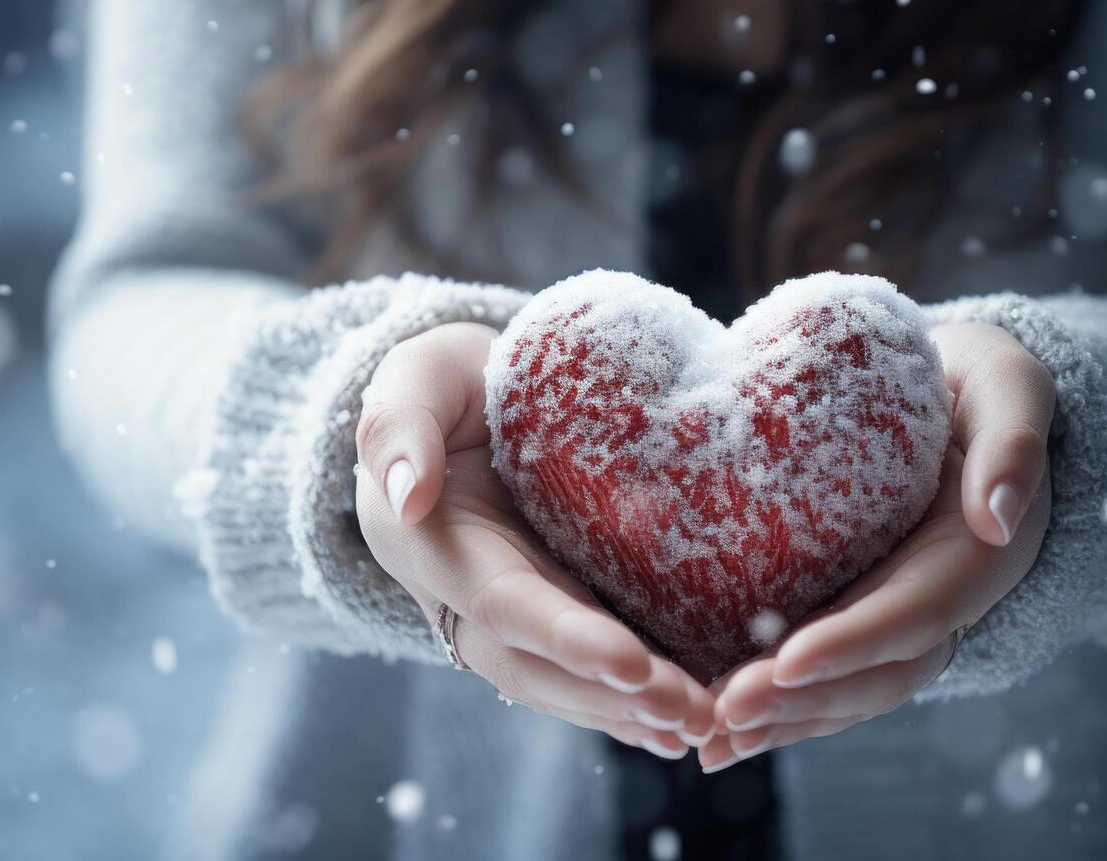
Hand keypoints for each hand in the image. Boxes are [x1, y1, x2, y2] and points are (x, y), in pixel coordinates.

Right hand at [353, 322, 718, 757]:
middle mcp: (473, 598)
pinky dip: (640, 702)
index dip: (564, 636)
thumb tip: (409, 495)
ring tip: (708, 725)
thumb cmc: (441, 386)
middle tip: (692, 713)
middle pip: (541, 666)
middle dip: (613, 697)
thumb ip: (399, 427)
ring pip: (569, 683)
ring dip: (635, 713)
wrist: (468, 400)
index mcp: (438, 547)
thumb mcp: (413, 380)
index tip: (628, 661)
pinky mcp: (559, 611)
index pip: (504, 601)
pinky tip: (700, 720)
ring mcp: (517, 614)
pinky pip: (594, 670)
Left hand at [699, 322, 1053, 770]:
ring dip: (782, 722)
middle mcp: (940, 600)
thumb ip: (1015, 439)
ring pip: (848, 689)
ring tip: (709, 741)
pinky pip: (823, 673)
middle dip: (803, 701)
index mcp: (976, 556)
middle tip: (723, 716)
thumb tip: (998, 517)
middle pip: (877, 673)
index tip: (788, 663)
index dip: (854, 643)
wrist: (955, 388)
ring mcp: (899, 614)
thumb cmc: (982, 379)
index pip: (915, 613)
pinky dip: (776, 706)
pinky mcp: (859, 610)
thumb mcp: (1011, 384)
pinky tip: (716, 728)